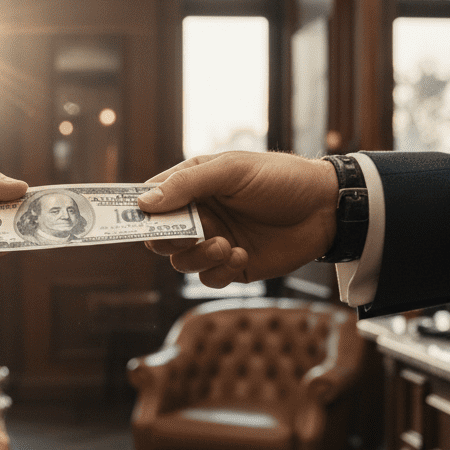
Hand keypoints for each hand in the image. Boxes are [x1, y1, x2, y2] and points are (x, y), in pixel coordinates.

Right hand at [138, 151, 337, 287]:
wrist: (325, 207)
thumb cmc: (279, 178)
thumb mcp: (232, 171)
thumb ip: (188, 185)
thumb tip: (144, 202)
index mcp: (193, 186)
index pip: (150, 200)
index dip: (135, 211)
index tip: (125, 221)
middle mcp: (199, 215)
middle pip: (160, 237)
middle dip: (167, 240)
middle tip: (186, 235)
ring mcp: (214, 242)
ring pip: (181, 262)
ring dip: (197, 256)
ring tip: (224, 244)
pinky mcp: (233, 266)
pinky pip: (209, 278)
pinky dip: (219, 270)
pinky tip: (242, 253)